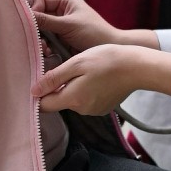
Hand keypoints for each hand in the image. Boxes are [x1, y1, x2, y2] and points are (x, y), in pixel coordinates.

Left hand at [32, 44, 170, 114]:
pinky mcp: (103, 108)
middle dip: (59, 87)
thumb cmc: (106, 60)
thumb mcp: (76, 63)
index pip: (45, 105)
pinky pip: (86, 101)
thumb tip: (33, 92)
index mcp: (73, 99)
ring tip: (85, 70)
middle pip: (59, 102)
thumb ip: (54, 78)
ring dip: (73, 88)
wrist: (136, 67)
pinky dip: (86, 90)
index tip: (43, 78)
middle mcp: (82, 110)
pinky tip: (95, 77)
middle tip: (68, 67)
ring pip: (73, 100)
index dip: (40, 93)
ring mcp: (94, 110)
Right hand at [33, 0, 120, 51]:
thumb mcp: (68, 25)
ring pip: (43, 31)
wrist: (109, 49)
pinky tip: (49, 54)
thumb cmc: (93, 32)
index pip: (42, 0)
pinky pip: (48, 42)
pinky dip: (46, 48)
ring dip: (41, 40)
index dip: (35, 9)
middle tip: (36, 40)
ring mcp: (62, 28)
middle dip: (37, 29)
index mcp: (66, 3)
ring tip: (45, 49)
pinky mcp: (63, 41)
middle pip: (41, 17)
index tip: (31, 23)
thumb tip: (26, 16)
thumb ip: (46, 21)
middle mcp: (62, 13)